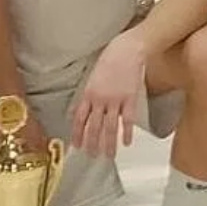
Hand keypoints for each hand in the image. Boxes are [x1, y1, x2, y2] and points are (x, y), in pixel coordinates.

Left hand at [71, 31, 146, 158]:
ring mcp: (115, 100)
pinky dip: (127, 133)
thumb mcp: (92, 76)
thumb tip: (79, 111)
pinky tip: (127, 142)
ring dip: (108, 143)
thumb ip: (87, 95)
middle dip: (91, 143)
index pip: (79, 119)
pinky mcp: (130, 99)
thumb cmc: (110, 59)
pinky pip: (128, 120)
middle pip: (94, 126)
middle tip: (91, 156)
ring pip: (110, 127)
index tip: (76, 146)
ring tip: (108, 156)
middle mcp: (100, 99)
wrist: (127, 49)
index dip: (77, 134)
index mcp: (89, 93)